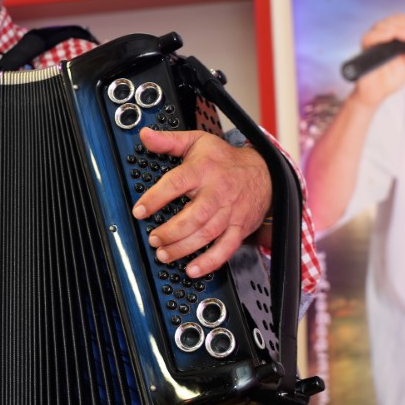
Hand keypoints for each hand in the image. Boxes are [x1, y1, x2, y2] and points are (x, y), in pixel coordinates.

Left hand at [131, 127, 270, 277]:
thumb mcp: (197, 141)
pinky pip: (226, 249)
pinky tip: (193, 269)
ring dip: (183, 248)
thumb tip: (145, 135)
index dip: (156, 198)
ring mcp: (230, 212)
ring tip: (164, 254)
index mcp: (203, 170)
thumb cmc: (224, 159)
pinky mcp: (239, 228)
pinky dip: (210, 262)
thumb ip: (169, 141)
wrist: (264, 172)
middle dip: (170, 231)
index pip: (176, 183)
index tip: (139, 210)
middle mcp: (217, 193)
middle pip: (193, 216)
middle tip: (153, 239)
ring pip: (206, 234)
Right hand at [350, 14, 404, 107]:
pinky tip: (390, 37)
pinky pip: (369, 38)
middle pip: (390, 20)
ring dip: (395, 28)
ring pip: (380, 26)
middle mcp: (381, 39)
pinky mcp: (365, 50)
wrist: (376, 93)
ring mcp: (372, 44)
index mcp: (393, 40)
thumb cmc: (388, 80)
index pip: (400, 22)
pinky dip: (381, 35)